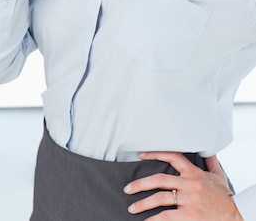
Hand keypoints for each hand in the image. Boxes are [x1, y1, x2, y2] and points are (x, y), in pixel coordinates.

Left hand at [123, 152, 242, 219]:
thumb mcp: (218, 175)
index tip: (140, 155)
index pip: (172, 156)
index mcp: (194, 172)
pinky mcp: (190, 216)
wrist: (236, 215)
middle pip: (159, 180)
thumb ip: (210, 161)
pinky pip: (167, 217)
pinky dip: (154, 220)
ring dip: (143, 203)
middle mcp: (189, 184)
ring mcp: (189, 200)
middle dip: (140, 184)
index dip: (155, 153)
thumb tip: (207, 149)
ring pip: (160, 199)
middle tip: (128, 188)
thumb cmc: (225, 196)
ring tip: (132, 207)